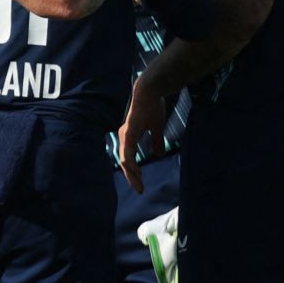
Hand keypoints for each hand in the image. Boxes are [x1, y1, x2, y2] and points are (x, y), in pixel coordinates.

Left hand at [115, 76, 167, 193]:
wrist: (150, 93)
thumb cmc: (152, 107)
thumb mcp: (156, 128)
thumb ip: (156, 141)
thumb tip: (159, 154)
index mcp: (129, 137)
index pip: (129, 159)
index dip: (134, 172)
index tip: (141, 184)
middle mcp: (124, 138)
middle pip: (125, 163)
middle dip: (132, 178)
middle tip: (140, 190)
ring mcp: (125, 136)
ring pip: (125, 161)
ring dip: (131, 174)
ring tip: (139, 184)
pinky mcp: (128, 134)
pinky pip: (127, 153)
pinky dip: (131, 165)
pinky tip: (136, 172)